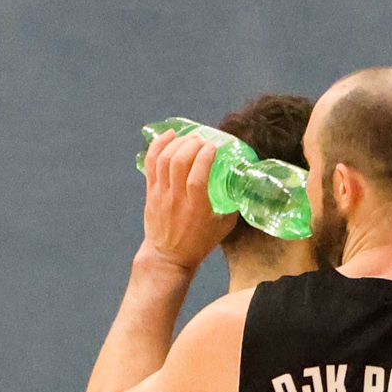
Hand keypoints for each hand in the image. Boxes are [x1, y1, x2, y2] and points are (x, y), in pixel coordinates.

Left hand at [139, 126, 237, 271]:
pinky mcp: (151, 191)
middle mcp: (177, 199)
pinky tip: (169, 135)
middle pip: (179, 163)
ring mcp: (161, 194)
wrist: (168, 256)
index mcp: (196, 208)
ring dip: (177, 143)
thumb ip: (232, 205)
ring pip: (164, 160)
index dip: (205, 157)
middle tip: (202, 139)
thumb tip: (240, 184)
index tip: (213, 147)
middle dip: (191, 144)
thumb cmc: (198, 242)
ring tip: (189, 136)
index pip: (197, 176)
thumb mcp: (223, 227)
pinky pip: (151, 164)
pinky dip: (158, 146)